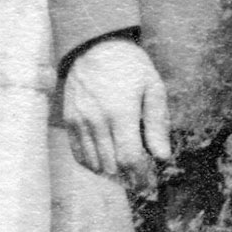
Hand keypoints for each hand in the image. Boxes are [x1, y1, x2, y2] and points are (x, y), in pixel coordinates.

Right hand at [62, 39, 170, 177]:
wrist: (95, 46)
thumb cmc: (130, 66)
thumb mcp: (153, 88)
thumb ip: (157, 124)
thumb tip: (162, 156)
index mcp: (121, 113)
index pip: (129, 158)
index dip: (140, 177)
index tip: (148, 185)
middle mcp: (97, 120)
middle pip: (112, 166)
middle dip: (128, 177)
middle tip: (141, 178)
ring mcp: (80, 121)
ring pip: (94, 164)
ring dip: (111, 172)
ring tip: (125, 169)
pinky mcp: (69, 120)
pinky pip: (78, 154)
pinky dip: (92, 163)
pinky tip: (105, 160)